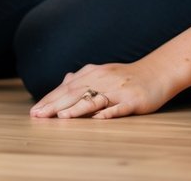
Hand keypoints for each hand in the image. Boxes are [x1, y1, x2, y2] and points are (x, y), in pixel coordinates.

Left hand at [29, 60, 178, 119]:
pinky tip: (97, 118)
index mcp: (92, 74)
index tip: (34, 111)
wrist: (156, 72)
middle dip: (55, 105)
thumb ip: (83, 79)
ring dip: (77, 108)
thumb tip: (65, 81)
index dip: (49, 99)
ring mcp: (118, 90)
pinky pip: (119, 107)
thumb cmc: (126, 76)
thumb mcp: (102, 73)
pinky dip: (108, 112)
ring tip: (61, 116)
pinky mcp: (133, 100)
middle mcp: (102, 80)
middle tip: (38, 115)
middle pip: (75, 93)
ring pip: (94, 100)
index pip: (66, 88)